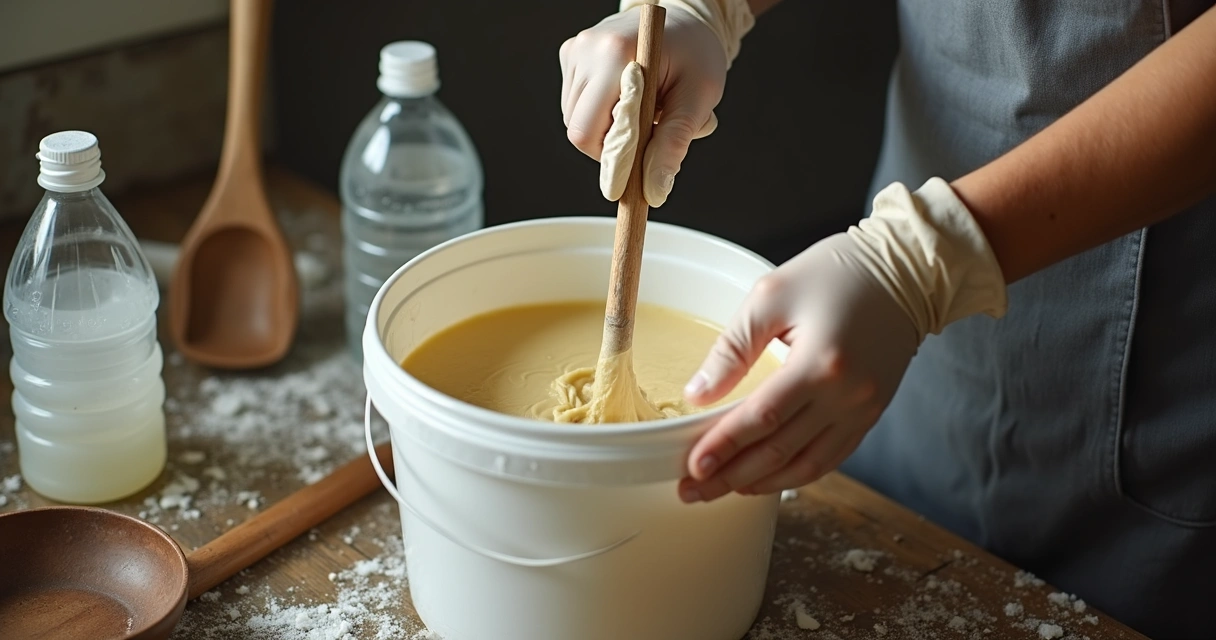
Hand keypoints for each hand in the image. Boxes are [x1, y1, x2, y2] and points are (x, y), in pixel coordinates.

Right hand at [560, 5, 726, 205]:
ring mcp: (575, 53)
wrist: (684, 19)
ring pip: (576, 122)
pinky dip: (601, 114)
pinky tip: (627, 98)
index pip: (589, 131)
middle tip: (649, 137)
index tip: (635, 179)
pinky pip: (576, 106)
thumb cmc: (696, 53)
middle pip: (578, 130)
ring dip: (608, 130)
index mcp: (614, 54)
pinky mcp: (571, 57)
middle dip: (612, 145)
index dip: (611, 160)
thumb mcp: (698, 97)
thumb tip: (653, 190)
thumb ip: (674, 143)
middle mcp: (586, 51)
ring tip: (643, 111)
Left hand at [677, 178, 1008, 502]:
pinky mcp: (870, 414)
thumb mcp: (771, 296)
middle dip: (731, 476)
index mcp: (820, 362)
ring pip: (806, 465)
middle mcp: (847, 395)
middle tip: (693, 490)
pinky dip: (796, 473)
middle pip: (780, 451)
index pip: (762, 418)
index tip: (693, 467)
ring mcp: (863, 409)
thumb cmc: (836, 274)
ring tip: (723, 489)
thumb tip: (699, 395)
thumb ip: (733, 348)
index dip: (724, 447)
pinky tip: (767, 478)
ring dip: (761, 484)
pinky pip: (831, 458)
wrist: (904, 272)